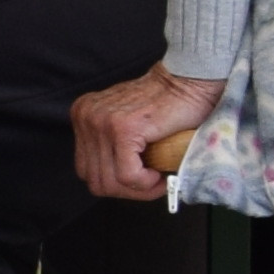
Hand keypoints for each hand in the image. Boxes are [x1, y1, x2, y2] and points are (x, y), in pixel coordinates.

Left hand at [74, 66, 229, 203]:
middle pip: (95, 179)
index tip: (140, 181)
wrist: (189, 82)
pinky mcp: (122, 129)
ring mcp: (100, 122)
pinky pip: (127, 175)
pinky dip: (145, 183)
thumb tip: (114, 184)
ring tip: (158, 177)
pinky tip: (158, 173)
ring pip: (110, 182)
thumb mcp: (126, 123)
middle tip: (151, 184)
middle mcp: (85, 117)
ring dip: (138, 188)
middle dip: (127, 190)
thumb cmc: (168, 105)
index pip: (86, 169)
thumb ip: (112, 147)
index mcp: (83, 116)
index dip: (115, 184)